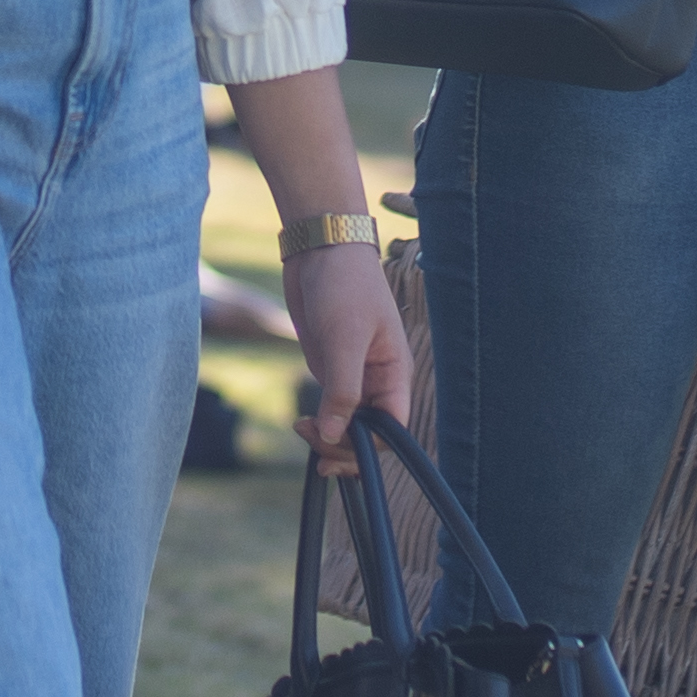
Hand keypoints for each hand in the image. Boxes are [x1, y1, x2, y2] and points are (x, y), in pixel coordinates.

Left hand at [286, 240, 409, 471]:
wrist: (320, 249)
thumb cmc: (344, 284)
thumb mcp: (344, 337)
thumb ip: (343, 389)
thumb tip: (336, 436)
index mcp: (395, 373)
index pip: (392, 428)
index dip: (367, 446)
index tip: (335, 447)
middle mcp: (378, 380)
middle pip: (370, 433)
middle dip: (345, 447)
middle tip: (312, 442)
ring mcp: (353, 376)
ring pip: (348, 425)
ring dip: (328, 439)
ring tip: (302, 431)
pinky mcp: (330, 368)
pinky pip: (330, 409)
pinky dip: (319, 423)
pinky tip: (301, 424)